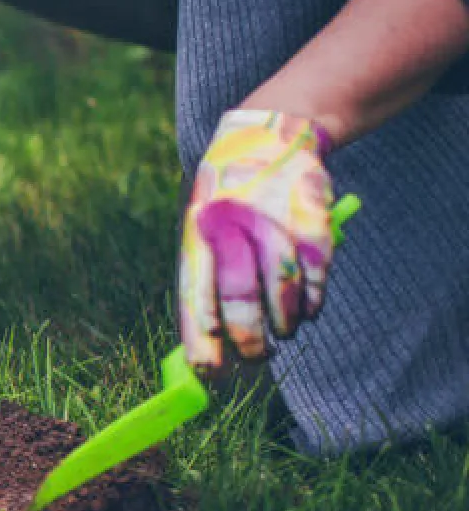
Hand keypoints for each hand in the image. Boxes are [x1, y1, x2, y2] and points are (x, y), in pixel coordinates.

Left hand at [179, 109, 334, 372]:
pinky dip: (313, 301)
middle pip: (240, 300)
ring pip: (282, 293)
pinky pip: (315, 275)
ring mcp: (273, 221)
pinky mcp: (310, 218)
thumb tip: (200, 347)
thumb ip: (202, 279)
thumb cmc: (225, 199)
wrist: (267, 137)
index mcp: (196, 235)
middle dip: (249, 341)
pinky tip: (307, 308)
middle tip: (257, 356)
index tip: (208, 373)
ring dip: (285, 325)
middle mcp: (232, 228)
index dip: (203, 341)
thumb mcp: (199, 228)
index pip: (195, 298)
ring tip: (284, 332)